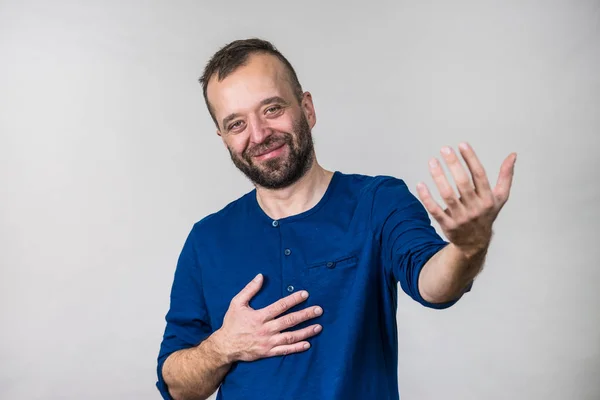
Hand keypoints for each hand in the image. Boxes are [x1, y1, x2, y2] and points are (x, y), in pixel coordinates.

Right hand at [214, 274, 322, 362]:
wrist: (225, 346)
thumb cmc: (232, 323)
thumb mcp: (237, 303)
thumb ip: (249, 289)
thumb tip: (260, 276)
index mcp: (259, 316)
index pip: (280, 306)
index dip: (294, 299)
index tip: (305, 294)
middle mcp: (266, 329)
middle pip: (289, 321)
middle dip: (305, 314)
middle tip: (319, 310)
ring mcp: (268, 342)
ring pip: (290, 336)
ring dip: (306, 331)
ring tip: (318, 326)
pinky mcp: (268, 352)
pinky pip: (285, 350)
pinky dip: (296, 348)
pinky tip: (308, 344)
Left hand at [416, 142, 515, 256]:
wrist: (475, 243)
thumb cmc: (486, 214)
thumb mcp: (500, 198)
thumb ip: (506, 176)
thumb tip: (513, 155)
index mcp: (488, 199)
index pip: (480, 175)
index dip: (471, 159)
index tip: (462, 144)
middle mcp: (475, 208)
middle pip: (463, 183)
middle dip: (453, 164)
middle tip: (444, 149)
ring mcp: (461, 217)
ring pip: (447, 195)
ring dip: (438, 177)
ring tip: (432, 161)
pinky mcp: (448, 225)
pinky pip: (435, 210)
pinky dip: (427, 198)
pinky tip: (420, 184)